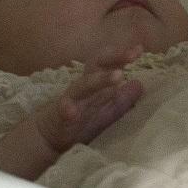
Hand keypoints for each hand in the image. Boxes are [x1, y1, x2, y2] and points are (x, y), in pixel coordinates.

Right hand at [0, 39, 145, 179]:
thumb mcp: (104, 110)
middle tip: (131, 55)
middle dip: (113, 57)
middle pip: (96, 65)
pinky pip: (63, 110)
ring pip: (84, 85)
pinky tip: (72, 110)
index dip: (122, 55)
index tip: (139, 49)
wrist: (47, 138)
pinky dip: (68, 109)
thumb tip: (140, 84)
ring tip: (118, 76)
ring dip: (100, 79)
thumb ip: (122, 99)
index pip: (107, 64)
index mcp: (94, 84)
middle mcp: (83, 87)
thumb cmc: (78, 121)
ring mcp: (70, 100)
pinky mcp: (59, 116)